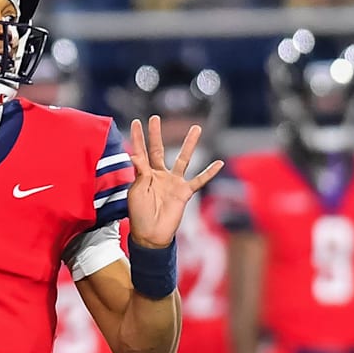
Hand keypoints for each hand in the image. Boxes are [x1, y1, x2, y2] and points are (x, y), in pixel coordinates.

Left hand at [127, 116, 223, 247]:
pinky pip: (199, 180)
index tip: (136, 122)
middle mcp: (159, 175)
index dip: (138, 138)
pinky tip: (219, 163)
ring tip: (196, 129)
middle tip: (155, 117)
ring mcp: (173, 182)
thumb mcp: (136, 192)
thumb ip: (139, 172)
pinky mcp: (184, 192)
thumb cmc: (139, 214)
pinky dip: (209, 172)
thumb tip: (134, 154)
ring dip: (189, 144)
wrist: (151, 235)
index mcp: (144, 175)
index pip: (141, 152)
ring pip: (183, 159)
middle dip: (156, 134)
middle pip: (158, 150)